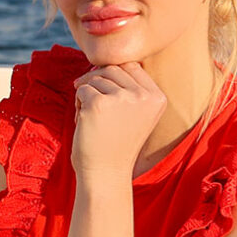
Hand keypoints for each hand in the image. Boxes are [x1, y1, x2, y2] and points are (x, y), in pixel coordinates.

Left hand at [71, 63, 166, 179]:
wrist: (106, 174)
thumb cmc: (115, 143)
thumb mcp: (133, 113)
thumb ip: (126, 87)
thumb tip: (100, 61)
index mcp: (157, 97)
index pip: (132, 66)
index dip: (114, 75)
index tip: (106, 93)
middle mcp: (143, 96)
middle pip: (113, 68)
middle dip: (97, 80)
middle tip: (89, 99)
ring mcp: (122, 98)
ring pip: (96, 77)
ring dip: (87, 91)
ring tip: (90, 116)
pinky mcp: (99, 103)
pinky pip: (82, 89)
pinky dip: (78, 102)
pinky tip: (84, 121)